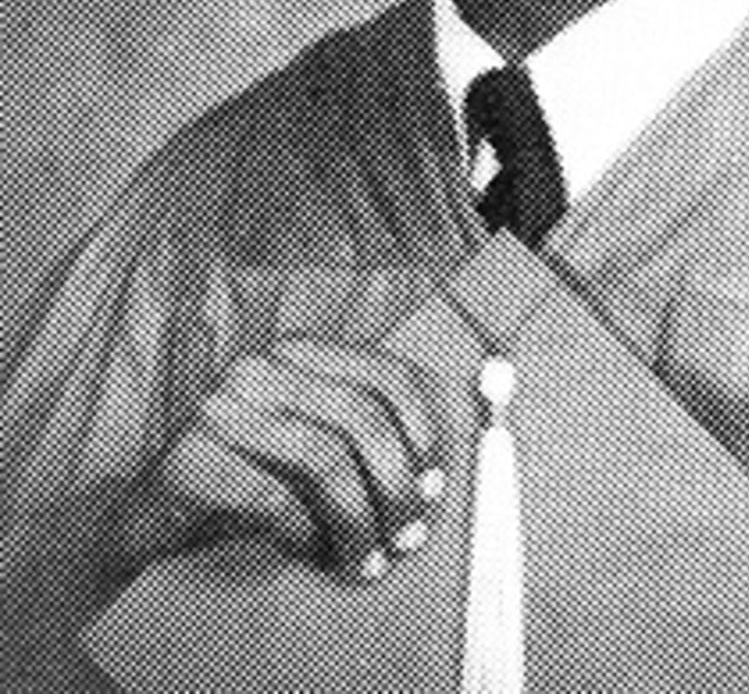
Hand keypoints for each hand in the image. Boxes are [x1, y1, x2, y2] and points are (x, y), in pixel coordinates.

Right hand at [118, 341, 446, 583]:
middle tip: (407, 536)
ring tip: (365, 558)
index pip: (386, 374)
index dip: (423, 431)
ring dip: (359, 521)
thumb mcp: (311, 443)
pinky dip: (306, 535)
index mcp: (296, 353)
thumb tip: (430, 478)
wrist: (152, 516)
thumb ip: (362, 438)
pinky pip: (275, 501)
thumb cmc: (246, 480)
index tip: (433, 482)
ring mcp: (219, 410)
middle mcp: (257, 369)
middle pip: (362, 418)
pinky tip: (312, 551)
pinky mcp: (191, 460)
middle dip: (397, 485)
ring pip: (325, 460)